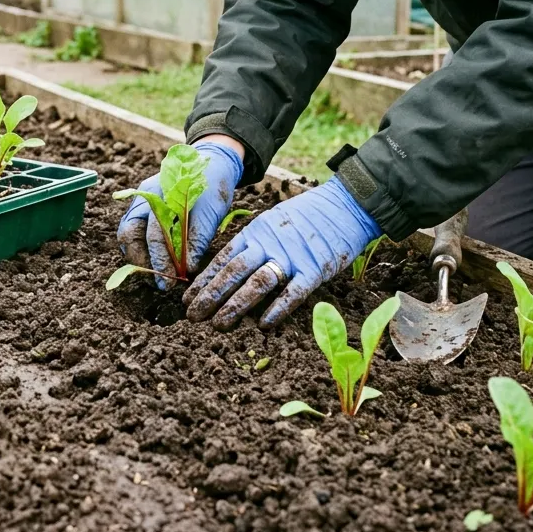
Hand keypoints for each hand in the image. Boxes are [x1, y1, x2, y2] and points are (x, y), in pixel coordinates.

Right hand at [117, 139, 244, 289]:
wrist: (211, 163)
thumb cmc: (212, 187)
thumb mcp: (212, 211)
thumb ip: (199, 237)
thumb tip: (187, 268)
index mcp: (164, 194)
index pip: (156, 233)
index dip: (163, 259)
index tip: (172, 278)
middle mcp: (146, 196)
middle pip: (131, 233)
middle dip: (144, 261)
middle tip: (160, 282)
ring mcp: (141, 200)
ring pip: (127, 233)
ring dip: (138, 257)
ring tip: (154, 277)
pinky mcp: (142, 206)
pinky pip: (132, 230)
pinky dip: (138, 248)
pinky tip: (151, 263)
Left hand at [183, 176, 380, 330]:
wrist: (345, 205)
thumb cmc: (306, 216)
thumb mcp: (272, 221)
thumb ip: (253, 243)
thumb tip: (228, 268)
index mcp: (255, 232)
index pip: (222, 259)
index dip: (204, 280)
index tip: (187, 299)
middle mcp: (268, 244)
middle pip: (233, 272)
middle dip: (210, 296)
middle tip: (193, 317)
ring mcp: (291, 257)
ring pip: (256, 283)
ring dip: (236, 305)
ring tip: (219, 325)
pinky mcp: (315, 269)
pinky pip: (293, 292)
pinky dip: (278, 309)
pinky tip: (264, 325)